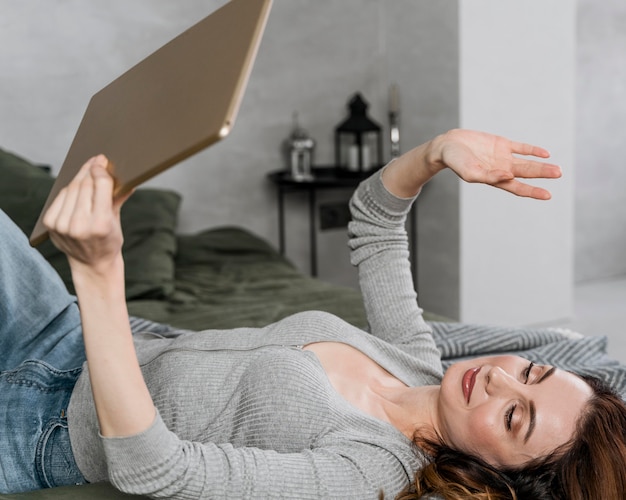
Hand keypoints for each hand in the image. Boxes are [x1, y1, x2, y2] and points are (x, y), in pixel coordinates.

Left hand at [43, 155, 131, 274]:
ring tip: (87, 173)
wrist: (92, 264)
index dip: (101, 169)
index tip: (102, 160)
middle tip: (96, 162)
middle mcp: (80, 225)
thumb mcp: (117, 220)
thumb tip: (128, 178)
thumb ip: (119, 197)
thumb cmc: (109, 240)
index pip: (100, 185)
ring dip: (79, 178)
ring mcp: (63, 226)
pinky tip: (76, 189)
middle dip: (90, 170)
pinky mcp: (52, 225)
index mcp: (101, 224)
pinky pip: (60, 197)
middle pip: (84, 185)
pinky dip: (69, 190)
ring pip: (71, 189)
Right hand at [431, 129, 561, 199]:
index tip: (547, 195)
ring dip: (541, 165)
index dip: (532, 191)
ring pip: (526, 162)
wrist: (448, 146)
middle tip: (558, 173)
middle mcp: (502, 169)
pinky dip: (532, 150)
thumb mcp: (470, 172)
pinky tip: (544, 154)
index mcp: (494, 179)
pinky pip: (521, 148)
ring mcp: (503, 156)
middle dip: (542, 174)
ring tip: (557, 170)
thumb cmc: (455, 162)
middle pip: (526, 174)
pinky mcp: (501, 143)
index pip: (517, 187)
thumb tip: (510, 176)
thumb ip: (489, 176)